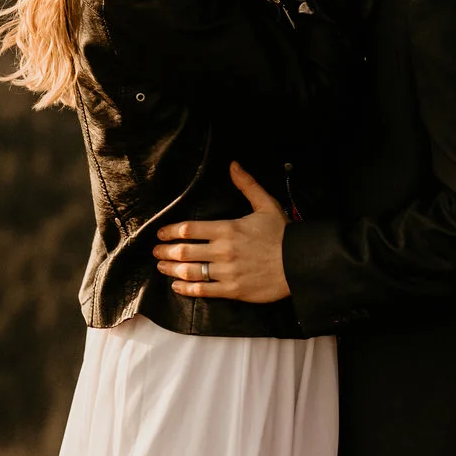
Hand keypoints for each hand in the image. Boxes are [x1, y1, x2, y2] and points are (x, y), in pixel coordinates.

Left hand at [154, 163, 290, 303]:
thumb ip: (247, 185)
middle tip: (156, 251)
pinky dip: (186, 289)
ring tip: (162, 266)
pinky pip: (203, 290)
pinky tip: (177, 286)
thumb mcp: (266, 204)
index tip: (161, 234)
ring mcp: (226, 272)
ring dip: (171, 269)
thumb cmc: (283, 234)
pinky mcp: (232, 290)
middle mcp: (223, 251)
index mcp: (228, 228)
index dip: (170, 232)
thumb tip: (233, 165)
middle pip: (184, 251)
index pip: (189, 229)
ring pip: (190, 272)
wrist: (299, 263)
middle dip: (165, 251)